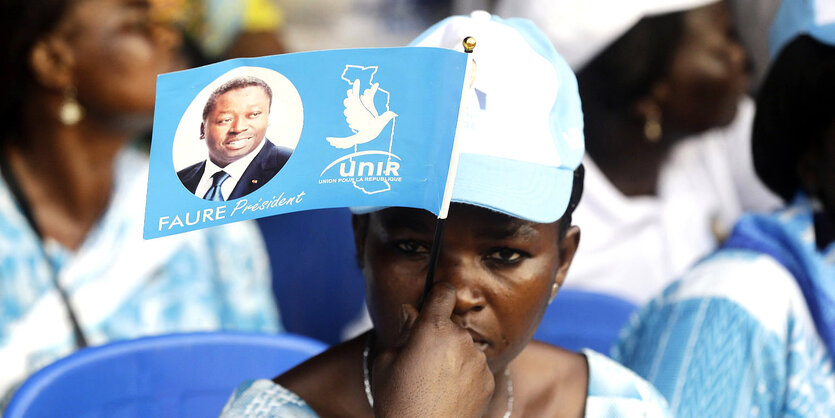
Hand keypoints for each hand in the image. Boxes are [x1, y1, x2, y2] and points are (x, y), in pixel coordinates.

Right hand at [370, 283, 494, 417]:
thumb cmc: (398, 403)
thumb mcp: (386, 362)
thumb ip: (403, 331)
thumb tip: (411, 312)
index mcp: (433, 329)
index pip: (443, 293)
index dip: (437, 295)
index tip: (434, 300)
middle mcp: (461, 339)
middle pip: (451, 325)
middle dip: (438, 335)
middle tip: (421, 359)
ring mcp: (478, 360)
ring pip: (464, 347)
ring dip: (453, 355)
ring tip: (434, 382)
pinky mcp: (489, 380)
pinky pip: (475, 367)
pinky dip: (464, 374)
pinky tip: (448, 392)